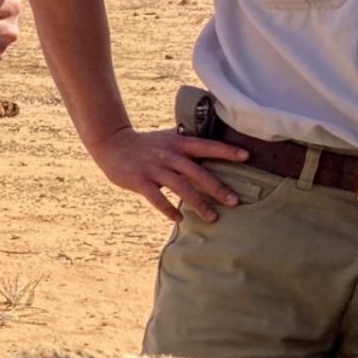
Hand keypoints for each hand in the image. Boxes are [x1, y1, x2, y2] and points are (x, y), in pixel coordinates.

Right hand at [88, 126, 249, 222]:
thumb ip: (187, 144)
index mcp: (178, 143)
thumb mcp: (167, 138)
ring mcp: (154, 168)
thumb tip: (213, 149)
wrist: (111, 143)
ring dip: (198, 204)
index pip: (206, 146)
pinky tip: (179, 219)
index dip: (226, 150)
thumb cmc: (144, 144)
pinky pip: (157, 199)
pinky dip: (168, 210)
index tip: (246, 156)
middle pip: (197, 172)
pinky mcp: (140, 181)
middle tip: (235, 202)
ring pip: (181, 188)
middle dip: (217, 188)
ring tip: (213, 218)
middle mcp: (169, 155)